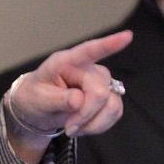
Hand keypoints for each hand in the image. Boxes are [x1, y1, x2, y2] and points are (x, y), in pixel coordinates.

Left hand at [5, 29, 132, 160]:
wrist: (39, 109)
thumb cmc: (36, 97)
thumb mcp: (38, 100)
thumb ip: (57, 99)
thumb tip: (78, 100)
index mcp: (66, 62)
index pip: (88, 51)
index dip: (108, 45)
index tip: (127, 36)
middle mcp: (89, 68)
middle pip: (100, 93)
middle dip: (85, 115)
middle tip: (68, 126)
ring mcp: (102, 81)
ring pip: (112, 105)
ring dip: (92, 123)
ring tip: (74, 126)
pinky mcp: (110, 96)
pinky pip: (115, 113)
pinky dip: (99, 125)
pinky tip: (84, 125)